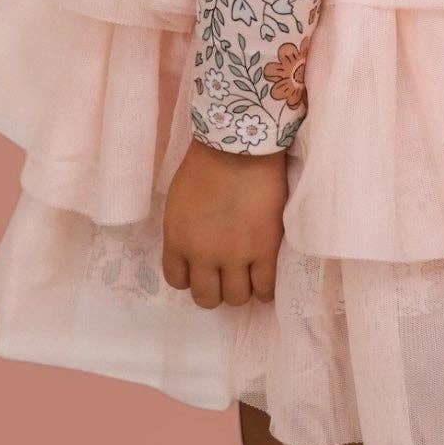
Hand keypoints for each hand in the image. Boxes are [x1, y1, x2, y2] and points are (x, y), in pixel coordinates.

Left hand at [162, 137, 288, 309]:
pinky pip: (265, 288)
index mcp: (177, 240)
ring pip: (236, 297)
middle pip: (207, 296)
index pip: (177, 280)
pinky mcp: (265, 250)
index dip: (192, 277)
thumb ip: (183, 231)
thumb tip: (194, 250)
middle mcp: (202, 255)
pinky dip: (265, 289)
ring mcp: (235, 256)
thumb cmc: (206, 163)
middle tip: (227, 276)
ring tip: (249, 276)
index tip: (203, 270)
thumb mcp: (179, 201)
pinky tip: (266, 279)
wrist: (239, 146)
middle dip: (216, 289)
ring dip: (241, 290)